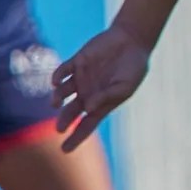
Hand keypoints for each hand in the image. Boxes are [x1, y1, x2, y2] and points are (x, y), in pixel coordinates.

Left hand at [51, 24, 150, 151]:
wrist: (133, 39)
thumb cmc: (134, 66)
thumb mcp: (126, 85)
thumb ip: (107, 97)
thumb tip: (87, 109)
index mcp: (101, 102)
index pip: (86, 124)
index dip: (76, 137)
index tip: (65, 150)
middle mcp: (88, 92)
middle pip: (70, 110)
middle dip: (64, 120)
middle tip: (59, 128)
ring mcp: (81, 77)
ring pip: (62, 92)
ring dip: (57, 99)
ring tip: (57, 103)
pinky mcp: (77, 62)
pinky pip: (62, 72)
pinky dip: (57, 77)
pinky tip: (56, 81)